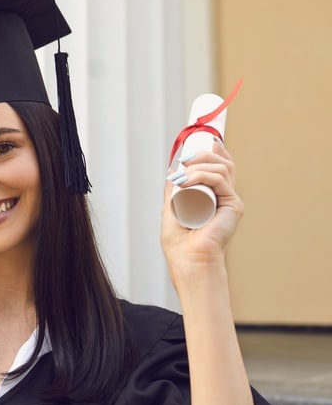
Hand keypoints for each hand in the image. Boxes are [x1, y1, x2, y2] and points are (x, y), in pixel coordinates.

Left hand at [161, 141, 242, 276]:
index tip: (203, 143)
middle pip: (222, 164)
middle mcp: (224, 197)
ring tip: (181, 177)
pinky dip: (204, 175)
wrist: (189, 260)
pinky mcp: (234, 206)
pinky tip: (189, 179)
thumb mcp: (171, 210)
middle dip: (202, 156)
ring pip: (221, 169)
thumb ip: (173, 193)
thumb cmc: (180, 244)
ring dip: (198, 166)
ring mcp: (230, 201)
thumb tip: (172, 171)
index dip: (214, 152)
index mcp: (213, 198)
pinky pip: (221, 180)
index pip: (220, 168)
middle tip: (183, 161)